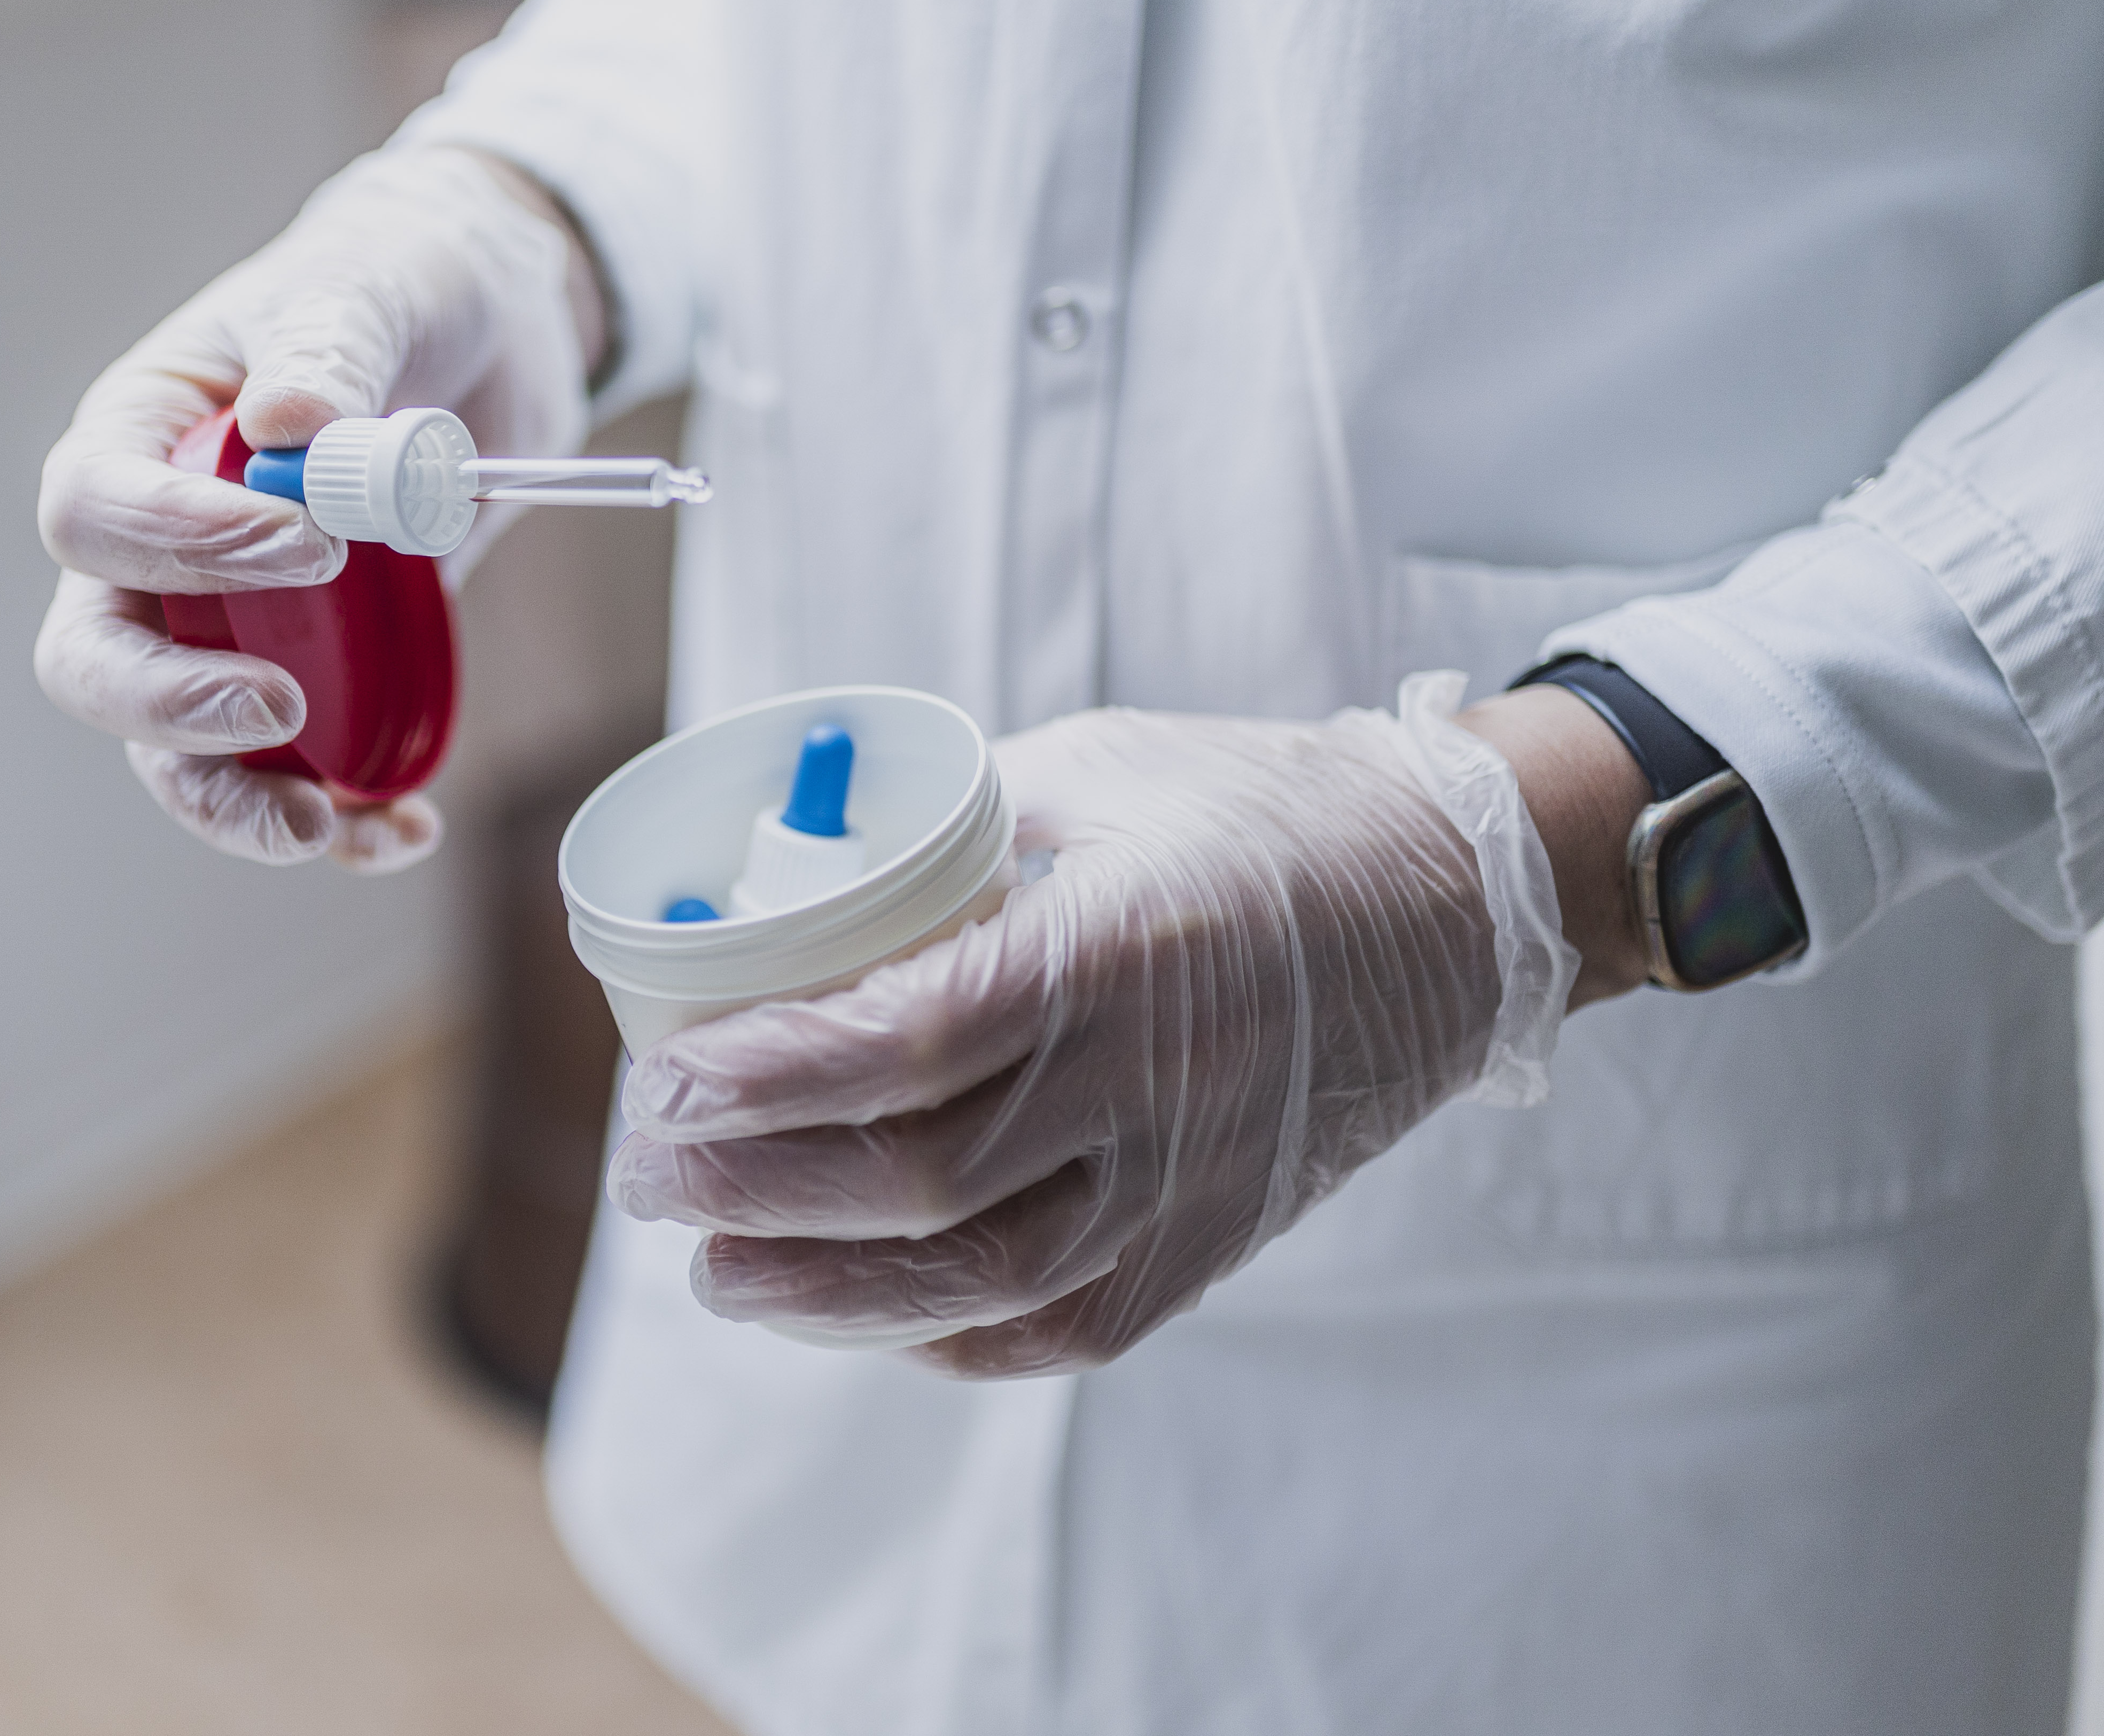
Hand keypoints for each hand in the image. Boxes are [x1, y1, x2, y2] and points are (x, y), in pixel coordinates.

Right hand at [33, 146, 604, 869]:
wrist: (488, 328)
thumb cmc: (397, 287)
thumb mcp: (366, 289)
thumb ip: (328, 349)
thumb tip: (288, 423)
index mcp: (142, 436)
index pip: (94, 509)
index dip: (178, 543)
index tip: (308, 544)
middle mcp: (163, 548)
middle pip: (97, 657)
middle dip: (168, 706)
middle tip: (275, 706)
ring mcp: (233, 623)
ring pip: (176, 746)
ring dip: (235, 800)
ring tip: (320, 826)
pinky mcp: (320, 668)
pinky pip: (296, 770)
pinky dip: (343, 818)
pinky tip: (400, 828)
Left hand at [605, 676, 1577, 1377]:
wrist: (1454, 903)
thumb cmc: (1256, 812)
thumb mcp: (1093, 771)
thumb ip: (949, 840)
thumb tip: (794, 888)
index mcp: (1117, 950)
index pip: (909, 1038)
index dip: (772, 1070)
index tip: (667, 1071)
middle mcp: (1155, 1087)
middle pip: (917, 1177)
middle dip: (753, 1185)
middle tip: (649, 1168)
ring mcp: (1188, 1185)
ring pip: (976, 1280)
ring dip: (819, 1289)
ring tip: (711, 1270)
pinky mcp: (1207, 1247)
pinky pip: (1055, 1325)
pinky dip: (934, 1333)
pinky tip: (847, 1307)